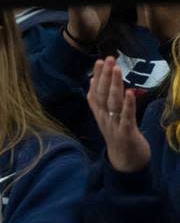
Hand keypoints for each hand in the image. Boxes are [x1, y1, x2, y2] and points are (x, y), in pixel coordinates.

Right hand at [88, 57, 150, 172]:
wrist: (125, 163)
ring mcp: (114, 125)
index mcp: (99, 113)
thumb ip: (99, 101)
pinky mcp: (126, 133)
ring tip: (116, 69)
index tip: (99, 61)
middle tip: (108, 59)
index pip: (95, 91)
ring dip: (114, 85)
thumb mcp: (105, 117)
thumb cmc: (118, 136)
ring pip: (112, 103)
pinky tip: (130, 92)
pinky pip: (126, 117)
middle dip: (105, 76)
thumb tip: (92, 80)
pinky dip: (127, 105)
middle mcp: (104, 117)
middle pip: (102, 94)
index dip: (97, 76)